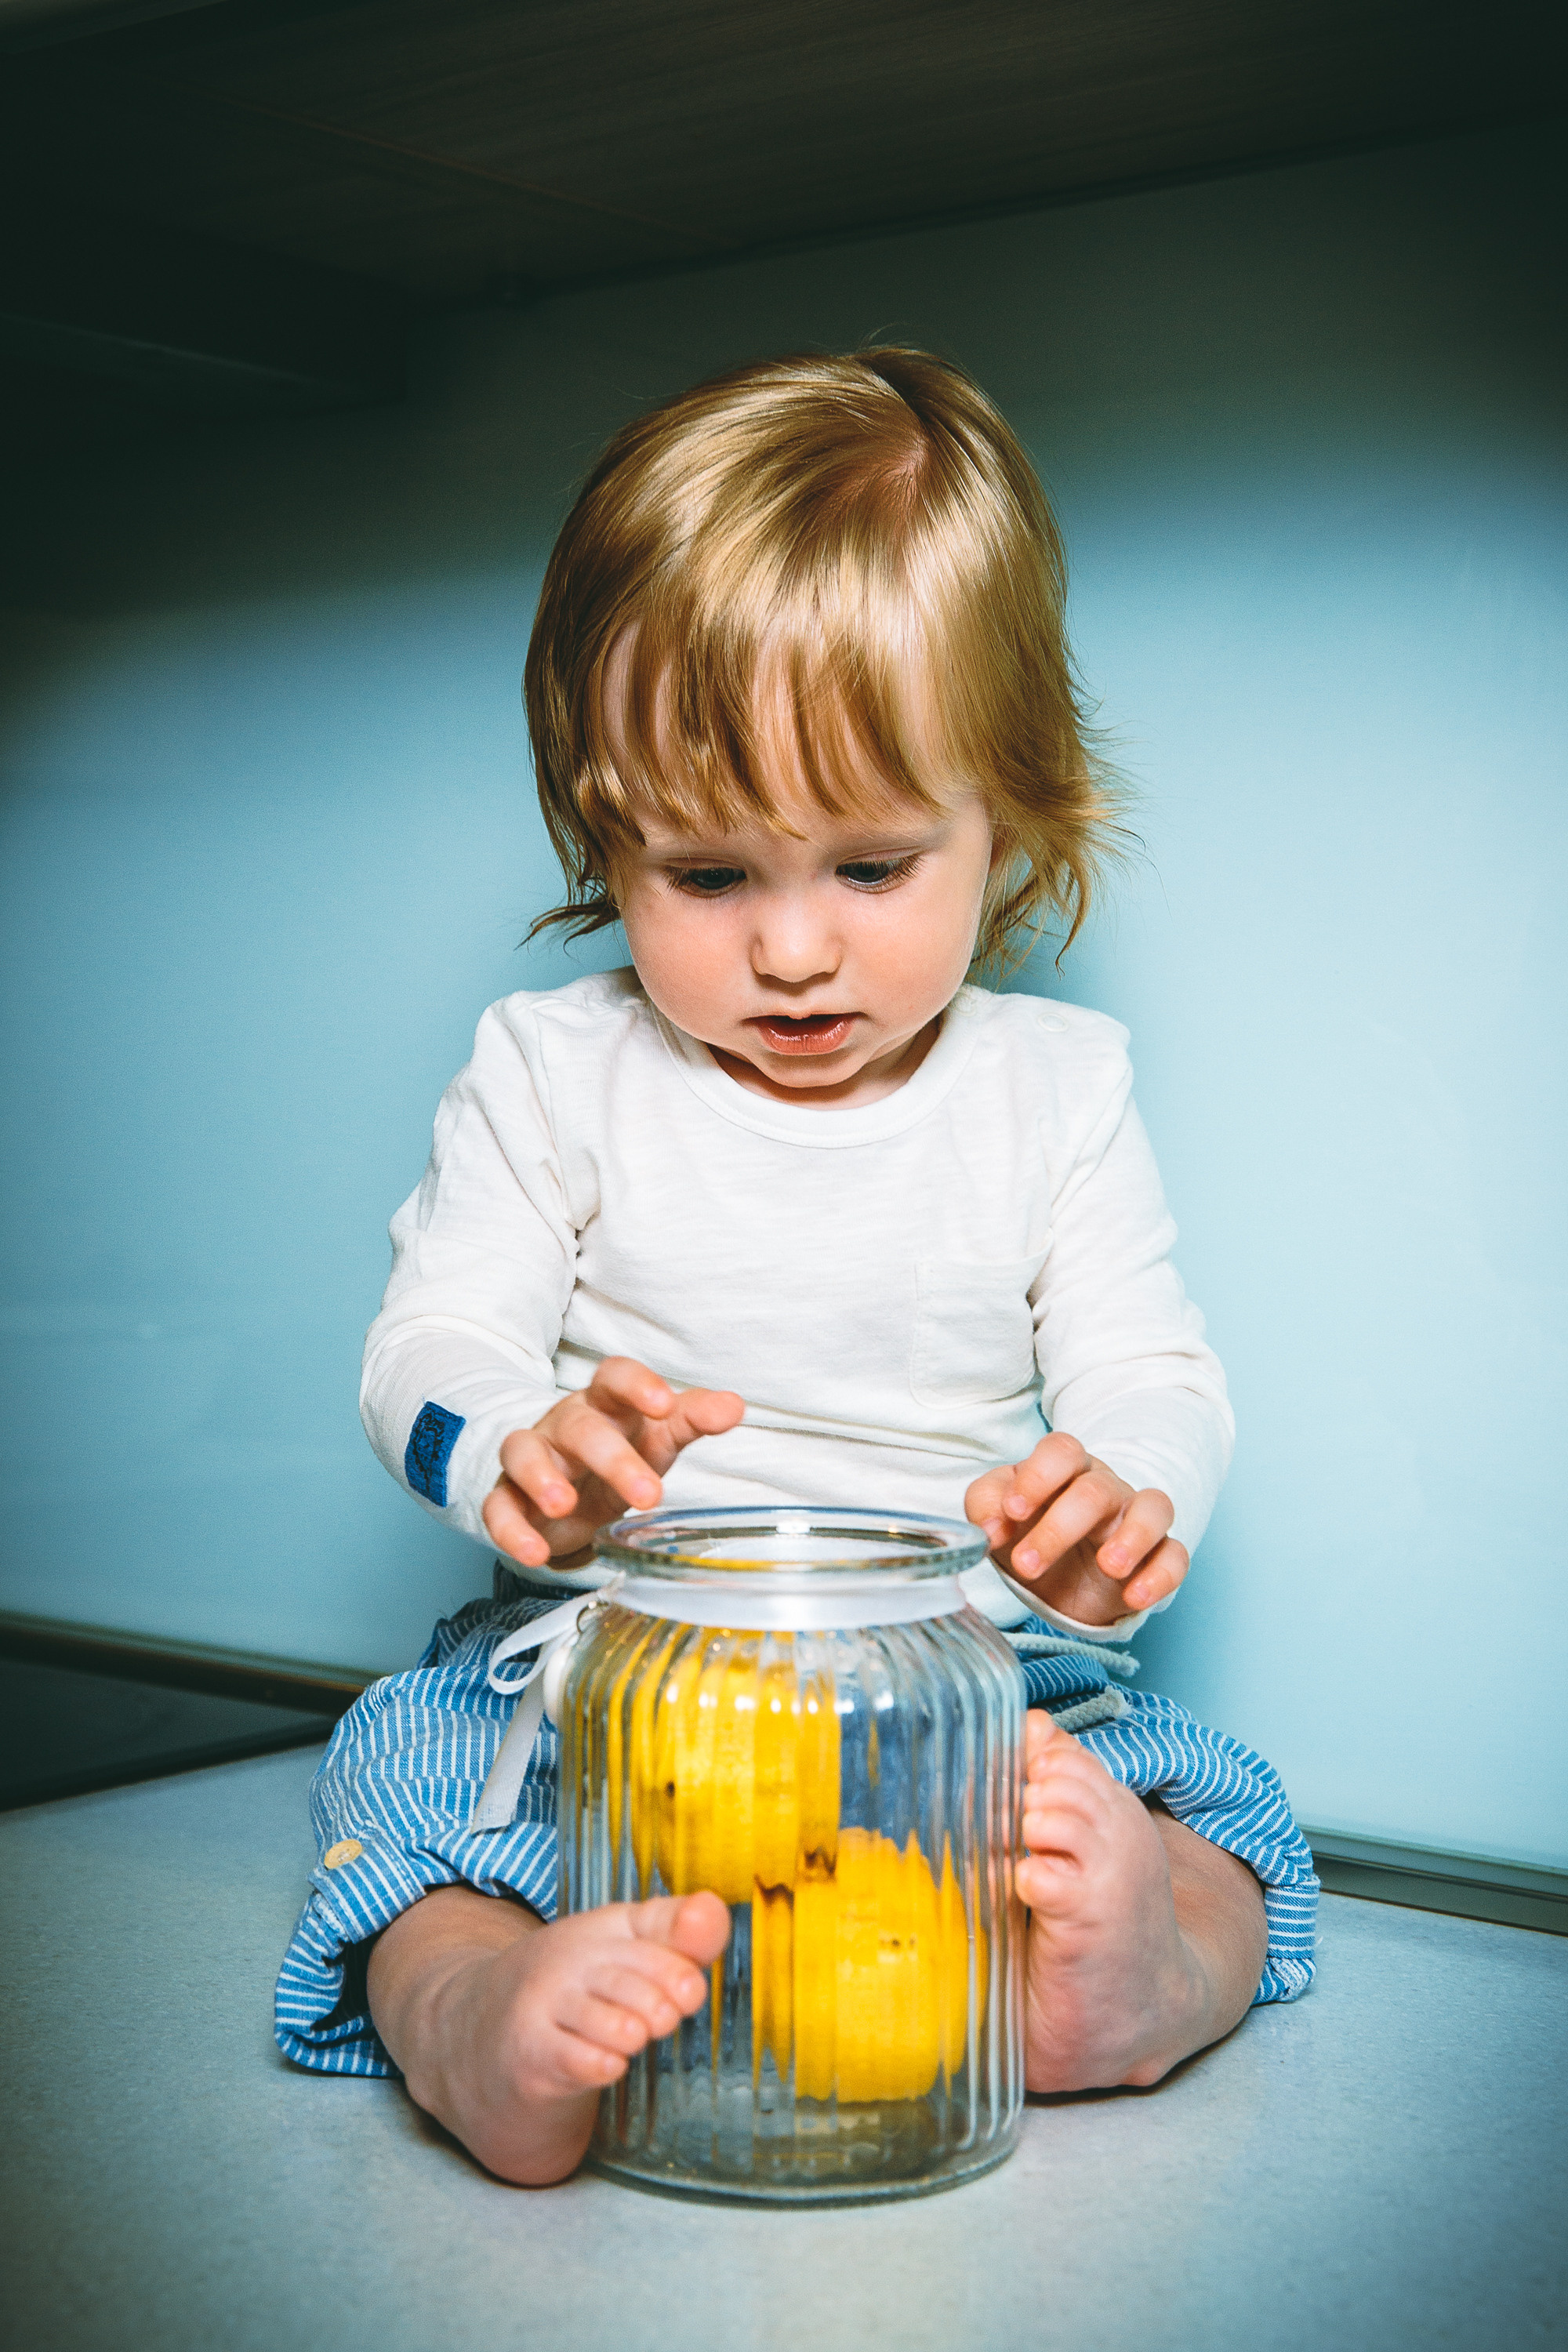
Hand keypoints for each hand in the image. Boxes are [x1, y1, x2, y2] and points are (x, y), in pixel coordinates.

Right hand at [368, 1884, 730, 2184]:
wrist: (476, 2038)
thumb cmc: (568, 1993)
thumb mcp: (620, 1949)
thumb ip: (675, 1932)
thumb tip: (714, 1909)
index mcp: (601, 1929)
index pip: (657, 1930)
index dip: (683, 1963)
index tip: (690, 1988)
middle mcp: (569, 1960)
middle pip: (641, 1980)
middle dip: (665, 2004)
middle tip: (664, 2019)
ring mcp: (545, 2008)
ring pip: (617, 2023)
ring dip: (637, 2034)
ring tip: (634, 2036)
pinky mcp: (529, 2057)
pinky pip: (582, 2063)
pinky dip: (604, 2065)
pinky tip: (606, 2063)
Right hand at [482, 1355, 744, 1566]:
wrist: (569, 1487)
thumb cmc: (621, 1451)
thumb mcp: (660, 1436)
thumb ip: (693, 1419)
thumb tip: (734, 1406)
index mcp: (606, 1404)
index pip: (614, 1376)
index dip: (636, 1385)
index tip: (663, 1405)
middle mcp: (565, 1424)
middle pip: (580, 1427)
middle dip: (611, 1458)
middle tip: (649, 1495)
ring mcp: (533, 1457)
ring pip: (522, 1452)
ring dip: (540, 1478)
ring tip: (564, 1506)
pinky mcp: (507, 1496)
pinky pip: (497, 1506)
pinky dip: (511, 1529)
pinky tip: (534, 1553)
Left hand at [965, 1432, 1186, 1624]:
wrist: (1060, 1581)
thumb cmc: (1030, 1534)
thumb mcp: (999, 1520)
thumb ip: (986, 1507)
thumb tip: (991, 1527)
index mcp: (1064, 1470)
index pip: (1061, 1451)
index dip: (1038, 1476)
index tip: (1013, 1512)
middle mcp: (1105, 1487)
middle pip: (1095, 1490)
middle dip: (1059, 1528)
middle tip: (1027, 1564)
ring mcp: (1136, 1518)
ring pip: (1153, 1507)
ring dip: (1133, 1536)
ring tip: (1109, 1566)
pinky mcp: (1159, 1555)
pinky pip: (1175, 1556)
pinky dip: (1160, 1576)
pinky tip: (1134, 1596)